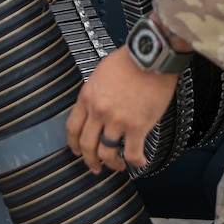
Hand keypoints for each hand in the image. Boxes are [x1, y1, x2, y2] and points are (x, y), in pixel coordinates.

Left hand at [65, 46, 177, 174]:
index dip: (74, 144)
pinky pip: (132, 153)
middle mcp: (99, 112)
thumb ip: (95, 93)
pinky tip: (139, 162)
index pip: (72, 128)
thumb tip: (96, 107)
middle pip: (87, 145)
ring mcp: (117, 121)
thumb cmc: (130, 60)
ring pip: (107, 153)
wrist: (151, 56)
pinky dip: (135, 162)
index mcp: (87, 97)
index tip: (77, 151)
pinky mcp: (137, 127)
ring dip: (112, 163)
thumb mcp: (101, 73)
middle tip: (95, 167)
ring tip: (118, 166)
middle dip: (90, 160)